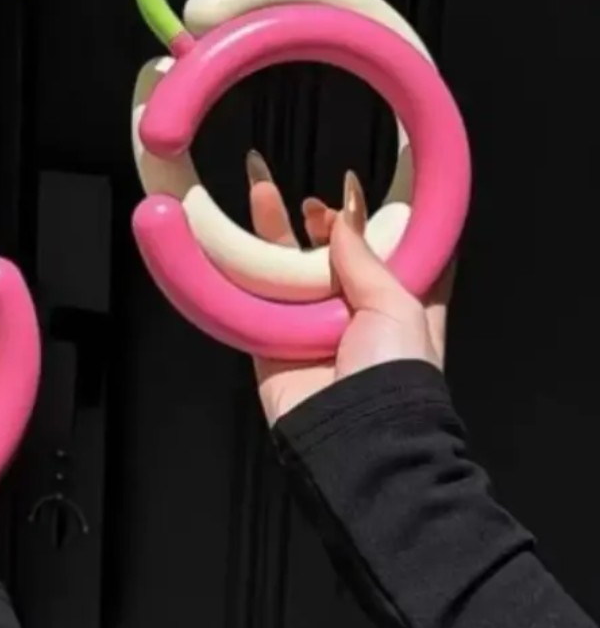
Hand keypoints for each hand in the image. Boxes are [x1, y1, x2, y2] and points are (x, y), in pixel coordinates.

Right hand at [245, 151, 454, 425]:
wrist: (354, 437)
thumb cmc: (394, 369)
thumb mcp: (397, 305)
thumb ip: (365, 257)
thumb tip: (344, 214)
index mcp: (397, 304)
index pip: (385, 253)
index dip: (367, 222)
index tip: (352, 193)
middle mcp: (352, 313)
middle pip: (330, 257)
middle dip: (319, 225)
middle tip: (309, 205)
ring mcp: (308, 326)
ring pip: (286, 269)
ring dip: (273, 233)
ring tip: (259, 189)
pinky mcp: (268, 341)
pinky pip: (251, 298)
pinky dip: (239, 267)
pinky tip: (230, 235)